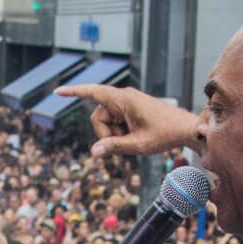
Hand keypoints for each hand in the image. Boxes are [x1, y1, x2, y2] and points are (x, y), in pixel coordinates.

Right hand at [54, 84, 199, 157]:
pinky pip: (119, 122)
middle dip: (105, 134)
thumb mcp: (139, 145)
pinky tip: (136, 138)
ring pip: (109, 121)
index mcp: (124, 100)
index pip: (92, 92)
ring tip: (135, 141)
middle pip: (99, 116)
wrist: (185, 129)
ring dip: (116, 134)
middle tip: (121, 148)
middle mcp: (124, 97)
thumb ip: (115, 147)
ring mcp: (129, 103)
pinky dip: (123, 132)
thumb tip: (94, 152)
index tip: (57, 92)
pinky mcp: (133, 110)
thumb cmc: (165, 135)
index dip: (74, 92)